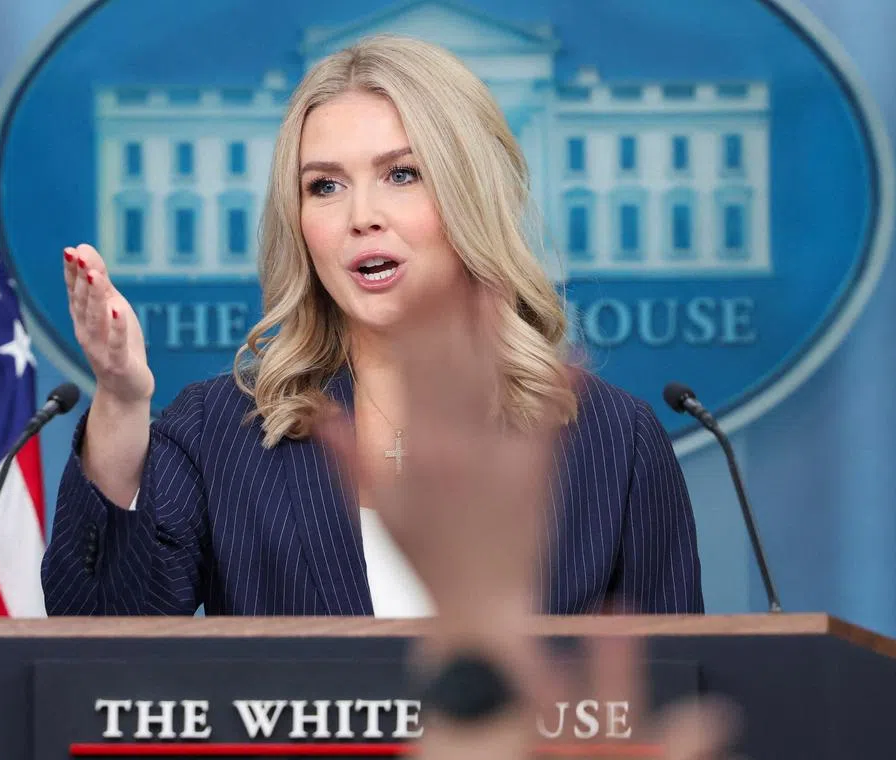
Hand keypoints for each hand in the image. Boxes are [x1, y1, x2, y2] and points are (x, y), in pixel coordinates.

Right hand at [64, 243, 153, 404]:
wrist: (125, 389)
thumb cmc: (118, 343)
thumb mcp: (111, 307)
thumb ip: (100, 281)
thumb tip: (83, 246)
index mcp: (83, 318)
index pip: (74, 291)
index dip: (71, 271)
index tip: (70, 250)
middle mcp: (86, 331)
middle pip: (83, 302)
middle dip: (81, 279)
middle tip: (80, 256)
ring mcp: (101, 348)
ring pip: (97, 319)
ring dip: (95, 297)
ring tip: (95, 275)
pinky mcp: (118, 363)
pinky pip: (116, 343)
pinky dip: (116, 327)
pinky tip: (117, 310)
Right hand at [315, 284, 740, 758]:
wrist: (480, 605)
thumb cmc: (427, 560)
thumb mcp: (379, 506)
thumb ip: (347, 453)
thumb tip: (321, 409)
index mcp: (417, 448)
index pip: (411, 371)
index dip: (412, 322)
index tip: (410, 282)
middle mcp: (458, 444)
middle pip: (453, 361)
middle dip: (451, 306)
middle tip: (452, 257)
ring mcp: (500, 455)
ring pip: (494, 378)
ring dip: (496, 328)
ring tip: (497, 281)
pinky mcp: (538, 471)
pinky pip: (548, 419)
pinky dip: (561, 386)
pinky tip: (574, 353)